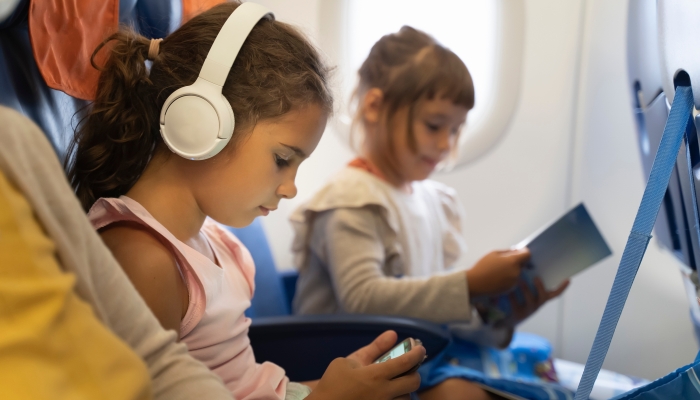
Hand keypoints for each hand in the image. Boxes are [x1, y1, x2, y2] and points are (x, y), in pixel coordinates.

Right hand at [307, 331, 424, 399]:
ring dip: (405, 390)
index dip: (417, 353)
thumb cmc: (333, 383)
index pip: (406, 362)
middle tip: (407, 370)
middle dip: (414, 374)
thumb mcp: (348, 361)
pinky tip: (388, 395)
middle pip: (413, 382)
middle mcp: (384, 392)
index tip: (420, 349)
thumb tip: (392, 334)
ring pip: (407, 398)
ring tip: (395, 386)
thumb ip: (373, 348)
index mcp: (376, 375)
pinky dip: (397, 399)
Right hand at [467, 249, 529, 296]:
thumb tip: (516, 251)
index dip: (523, 252)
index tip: (518, 252)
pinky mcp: (510, 288)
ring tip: (497, 271)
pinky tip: (497, 278)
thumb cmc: (483, 266)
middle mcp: (516, 272)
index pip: (527, 255)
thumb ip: (507, 251)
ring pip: (516, 272)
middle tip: (502, 262)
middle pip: (521, 264)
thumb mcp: (493, 253)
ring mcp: (514, 281)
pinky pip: (512, 280)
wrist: (475, 283)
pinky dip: (507, 278)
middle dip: (515, 262)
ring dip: (511, 270)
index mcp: (512, 261)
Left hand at [498, 277, 568, 327]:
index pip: (555, 294)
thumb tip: (526, 263)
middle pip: (544, 297)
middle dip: (541, 287)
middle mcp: (537, 305)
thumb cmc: (519, 302)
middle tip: (536, 277)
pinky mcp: (518, 314)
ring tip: (520, 281)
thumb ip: (529, 282)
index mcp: (541, 299)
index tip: (568, 279)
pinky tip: (508, 290)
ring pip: (530, 300)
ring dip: (526, 290)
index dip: (562, 288)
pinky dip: (512, 297)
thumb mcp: (527, 294)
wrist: (509, 321)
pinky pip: (515, 304)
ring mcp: (528, 310)